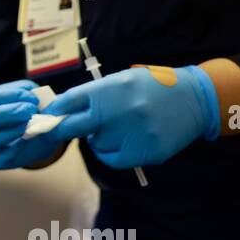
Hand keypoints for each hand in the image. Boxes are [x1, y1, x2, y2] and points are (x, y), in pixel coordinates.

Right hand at [0, 79, 62, 170]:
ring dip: (9, 133)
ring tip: (29, 127)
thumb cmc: (33, 110)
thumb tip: (50, 102)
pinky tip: (27, 141)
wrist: (41, 133)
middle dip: (6, 114)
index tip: (34, 99)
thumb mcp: (38, 100)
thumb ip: (42, 100)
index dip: (11, 96)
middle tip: (30, 112)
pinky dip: (14, 151)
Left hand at [44, 65, 219, 168]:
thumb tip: (62, 112)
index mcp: (112, 87)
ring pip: (95, 144)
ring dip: (98, 139)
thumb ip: (94, 95)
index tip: (44, 118)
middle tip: (50, 132)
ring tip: (118, 127)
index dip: (54, 111)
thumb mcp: (122, 80)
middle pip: (73, 126)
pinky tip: (123, 142)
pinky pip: (112, 159)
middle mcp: (120, 110)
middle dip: (59, 129)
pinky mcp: (145, 152)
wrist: (195, 99)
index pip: (69, 101)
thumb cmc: (151, 88)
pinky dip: (110, 153)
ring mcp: (133, 133)